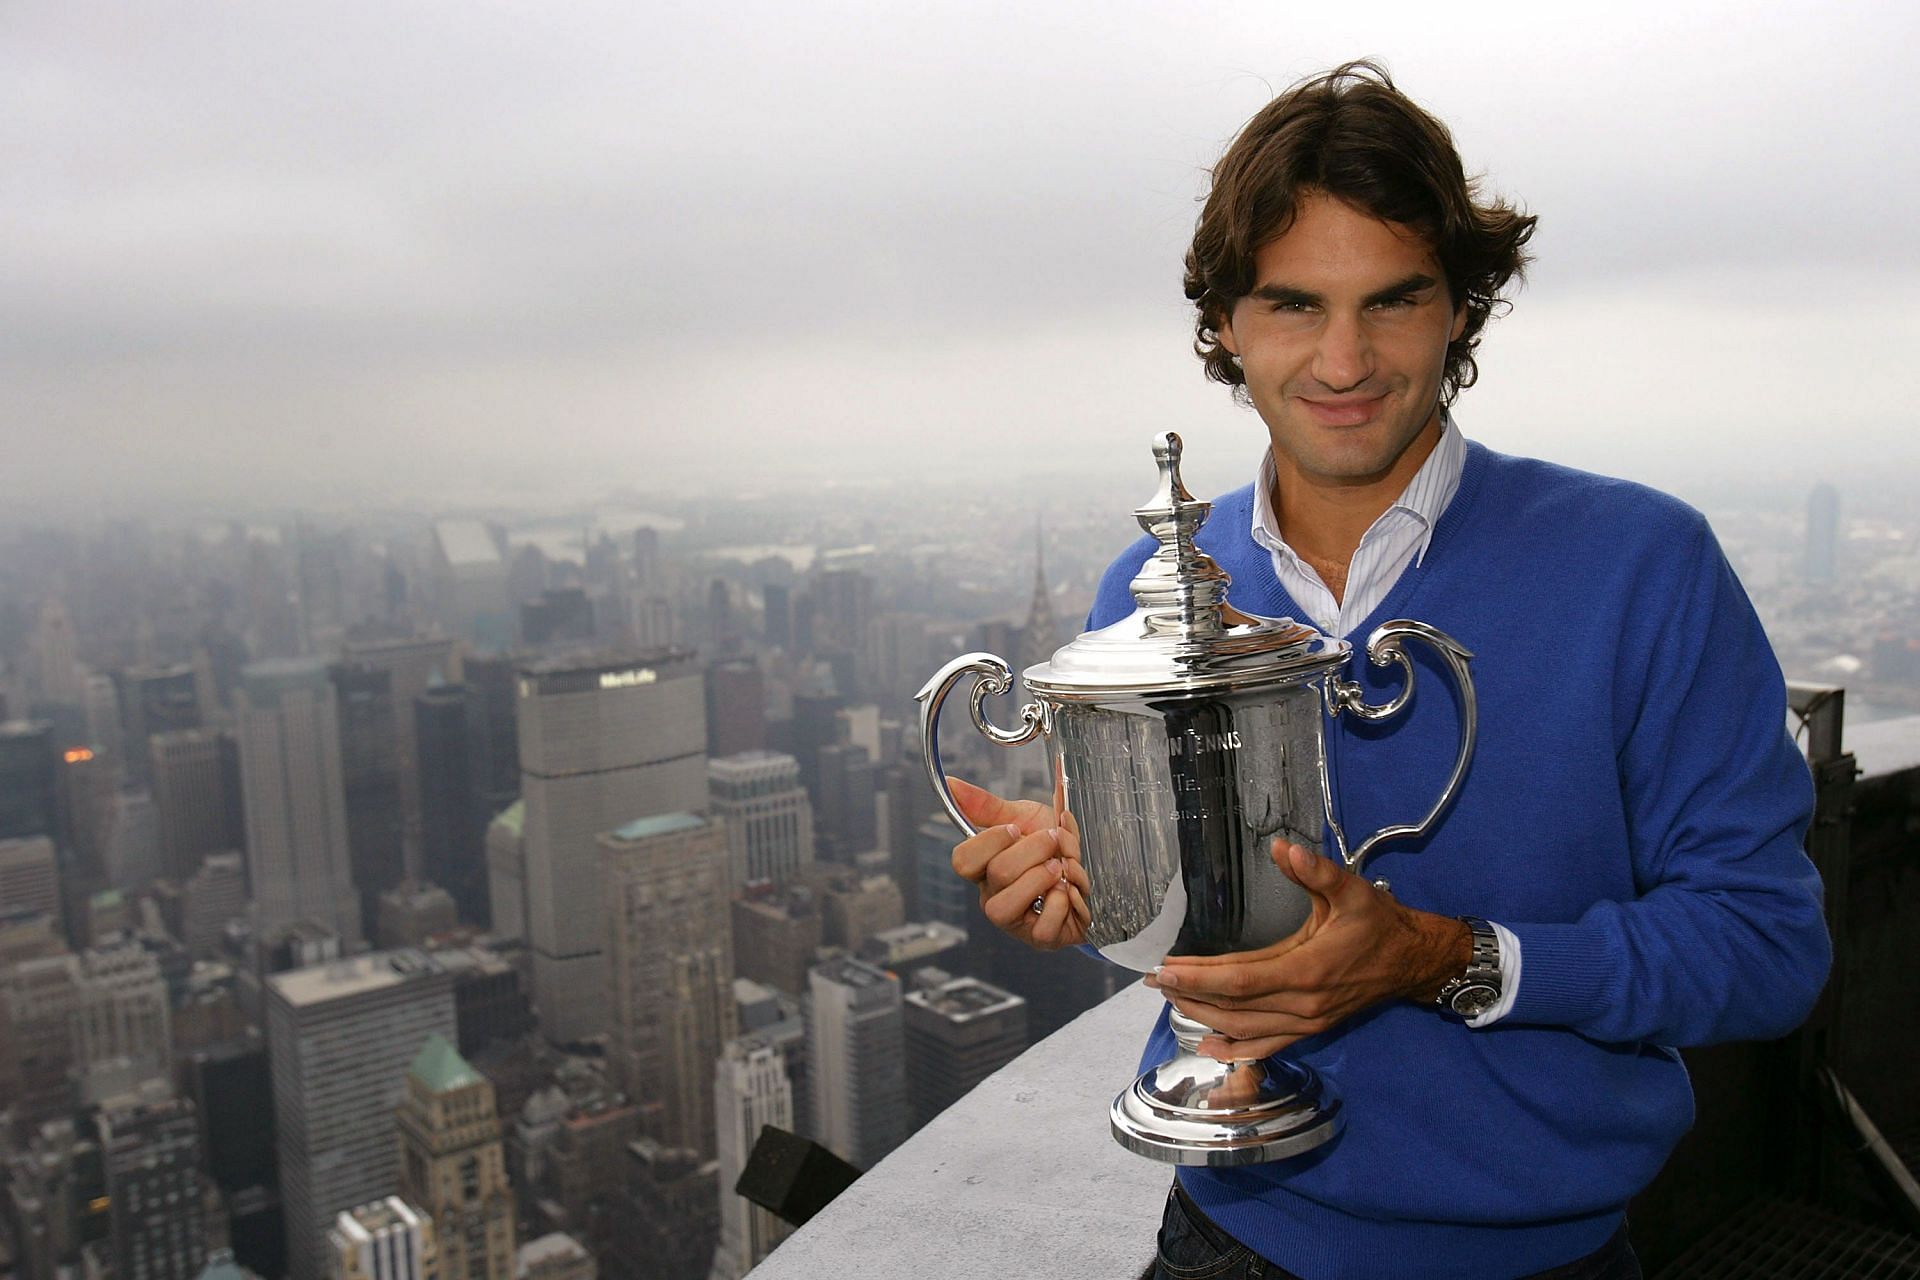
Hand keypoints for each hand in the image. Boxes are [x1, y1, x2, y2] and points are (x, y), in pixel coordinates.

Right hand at [947, 774, 1091, 950]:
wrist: (1090, 870)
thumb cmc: (1051, 849)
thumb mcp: (1022, 818)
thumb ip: (986, 804)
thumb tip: (951, 784)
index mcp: (984, 868)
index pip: (962, 861)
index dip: (990, 841)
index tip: (1015, 829)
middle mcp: (993, 896)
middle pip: (996, 874)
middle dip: (1034, 849)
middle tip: (1053, 840)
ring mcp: (1014, 921)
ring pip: (1006, 906)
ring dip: (1041, 879)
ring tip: (1061, 868)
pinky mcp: (1040, 938)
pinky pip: (1042, 928)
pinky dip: (1062, 904)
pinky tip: (1070, 893)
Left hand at [1145, 841, 1469, 1058]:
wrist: (1411, 960)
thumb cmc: (1377, 923)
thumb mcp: (1350, 890)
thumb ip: (1315, 871)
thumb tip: (1283, 849)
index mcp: (1308, 969)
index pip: (1241, 979)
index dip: (1200, 977)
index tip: (1166, 968)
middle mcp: (1303, 1003)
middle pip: (1234, 1007)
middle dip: (1190, 994)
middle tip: (1155, 979)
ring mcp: (1307, 1022)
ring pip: (1244, 1029)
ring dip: (1204, 1017)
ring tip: (1172, 999)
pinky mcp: (1310, 1030)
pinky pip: (1266, 1046)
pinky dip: (1234, 1049)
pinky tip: (1208, 1045)